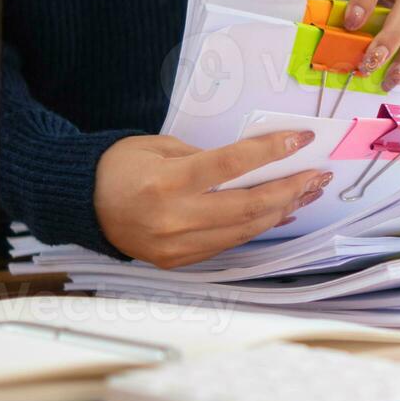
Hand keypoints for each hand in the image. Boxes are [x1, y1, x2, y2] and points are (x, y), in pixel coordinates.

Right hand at [94, 131, 329, 268]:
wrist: (82, 204)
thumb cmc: (120, 167)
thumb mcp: (160, 146)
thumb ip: (206, 156)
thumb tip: (253, 164)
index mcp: (169, 182)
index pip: (233, 164)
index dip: (272, 151)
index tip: (301, 140)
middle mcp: (176, 217)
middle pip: (250, 206)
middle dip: (291, 189)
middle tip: (318, 175)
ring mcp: (178, 245)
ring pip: (245, 230)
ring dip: (282, 211)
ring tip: (307, 193)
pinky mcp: (179, 260)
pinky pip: (229, 243)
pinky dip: (257, 228)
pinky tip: (278, 214)